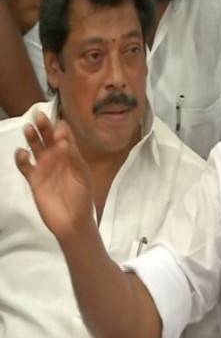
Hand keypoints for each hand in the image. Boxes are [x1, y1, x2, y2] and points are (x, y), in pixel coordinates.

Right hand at [15, 112, 94, 241]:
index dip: (61, 129)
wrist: (73, 221)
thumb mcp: (82, 176)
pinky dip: (21, 159)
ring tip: (28, 128)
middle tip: (39, 116)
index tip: (58, 123)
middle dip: (44, 127)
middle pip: (49, 139)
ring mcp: (45, 169)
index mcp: (72, 156)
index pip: (65, 138)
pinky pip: (26, 166)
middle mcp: (58, 159)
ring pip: (36, 149)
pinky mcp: (34, 180)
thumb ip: (74, 158)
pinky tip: (21, 153)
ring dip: (32, 139)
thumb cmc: (82, 198)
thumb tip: (64, 141)